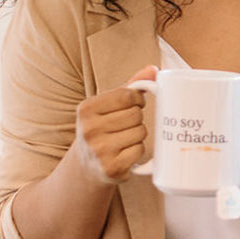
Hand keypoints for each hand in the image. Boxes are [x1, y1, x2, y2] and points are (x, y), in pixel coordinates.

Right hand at [69, 66, 156, 184]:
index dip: (137, 100)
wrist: (86, 166)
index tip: (132, 105)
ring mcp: (99, 150)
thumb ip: (130, 86)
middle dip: (137, 119)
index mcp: (86, 109)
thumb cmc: (102, 129)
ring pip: (140, 132)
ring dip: (138, 135)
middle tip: (125, 126)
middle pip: (136, 115)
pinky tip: (125, 152)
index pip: (128, 95)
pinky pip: (140, 150)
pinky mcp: (111, 168)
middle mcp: (89, 129)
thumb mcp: (108, 106)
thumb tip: (153, 69)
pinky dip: (137, 151)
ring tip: (124, 139)